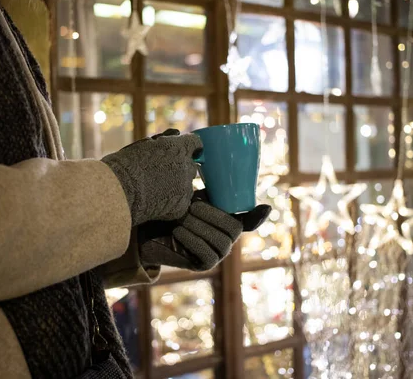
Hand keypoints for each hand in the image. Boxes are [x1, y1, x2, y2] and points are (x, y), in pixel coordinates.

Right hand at [102, 129, 201, 225]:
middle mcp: (186, 166)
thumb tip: (175, 135)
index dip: (188, 148)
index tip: (182, 153)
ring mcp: (186, 188)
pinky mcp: (182, 206)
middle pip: (191, 166)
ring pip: (187, 185)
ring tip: (156, 189)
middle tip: (162, 174)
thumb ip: (164, 141)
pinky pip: (182, 202)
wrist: (118, 192)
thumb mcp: (144, 146)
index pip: (195, 144)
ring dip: (178, 186)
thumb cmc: (124, 166)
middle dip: (181, 168)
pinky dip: (173, 202)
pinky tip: (158, 201)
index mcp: (178, 148)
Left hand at [138, 191, 271, 270]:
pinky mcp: (204, 265)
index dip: (257, 216)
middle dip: (212, 216)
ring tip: (182, 216)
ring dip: (199, 227)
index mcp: (226, 219)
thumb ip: (201, 178)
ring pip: (220, 241)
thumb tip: (202, 148)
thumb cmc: (170, 208)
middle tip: (191, 206)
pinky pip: (207, 255)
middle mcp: (226, 238)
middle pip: (233, 229)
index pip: (249, 220)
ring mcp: (217, 253)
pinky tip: (179, 231)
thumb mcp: (188, 192)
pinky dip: (192, 240)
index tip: (264, 207)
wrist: (147, 229)